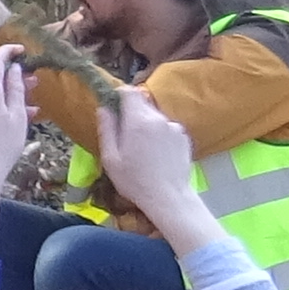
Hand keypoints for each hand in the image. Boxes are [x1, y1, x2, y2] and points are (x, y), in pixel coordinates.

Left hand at [0, 40, 35, 181]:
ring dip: (7, 91)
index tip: (22, 50)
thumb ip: (16, 88)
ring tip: (30, 101)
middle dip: (12, 76)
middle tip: (33, 82)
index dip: (9, 51)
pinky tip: (15, 113)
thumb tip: (15, 69)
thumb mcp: (17, 115)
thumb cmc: (3, 145)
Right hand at [91, 83, 199, 222]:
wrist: (169, 197)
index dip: (119, 95)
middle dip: (132, 115)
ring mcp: (174, 127)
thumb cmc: (134, 181)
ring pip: (155, 118)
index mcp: (138, 121)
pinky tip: (157, 155)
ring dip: (147, 126)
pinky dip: (160, 135)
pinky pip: (167, 128)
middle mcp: (158, 118)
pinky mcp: (184, 137)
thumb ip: (107, 129)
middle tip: (125, 137)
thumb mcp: (110, 158)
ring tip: (143, 150)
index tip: (114, 107)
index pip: (129, 92)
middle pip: (142, 104)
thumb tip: (104, 108)